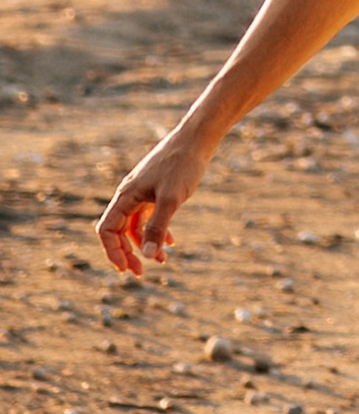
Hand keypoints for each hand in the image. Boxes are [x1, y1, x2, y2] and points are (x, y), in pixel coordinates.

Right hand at [97, 124, 209, 276]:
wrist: (196, 140)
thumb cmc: (182, 166)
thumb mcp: (171, 200)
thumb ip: (158, 228)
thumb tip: (146, 255)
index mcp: (125, 196)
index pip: (107, 229)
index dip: (113, 252)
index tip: (126, 270)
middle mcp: (129, 195)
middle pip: (118, 230)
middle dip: (127, 252)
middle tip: (141, 272)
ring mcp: (142, 192)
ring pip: (135, 225)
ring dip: (144, 244)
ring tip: (161, 260)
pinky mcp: (156, 190)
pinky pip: (149, 216)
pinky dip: (157, 231)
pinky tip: (171, 242)